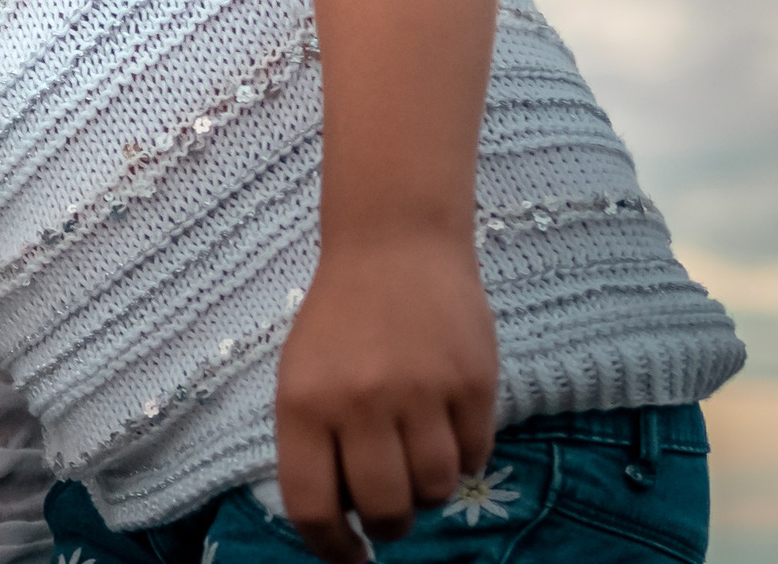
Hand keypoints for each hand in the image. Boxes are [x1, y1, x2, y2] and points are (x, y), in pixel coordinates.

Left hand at [274, 232, 497, 561]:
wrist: (394, 245)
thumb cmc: (340, 319)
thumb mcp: (302, 375)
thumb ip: (316, 441)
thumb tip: (339, 517)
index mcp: (303, 402)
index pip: (312, 504)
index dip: (331, 546)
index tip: (350, 557)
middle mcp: (360, 402)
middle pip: (384, 507)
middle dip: (389, 524)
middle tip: (392, 514)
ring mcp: (420, 393)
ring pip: (435, 489)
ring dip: (429, 492)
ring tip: (418, 462)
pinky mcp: (472, 384)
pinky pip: (475, 457)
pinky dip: (463, 458)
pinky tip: (447, 428)